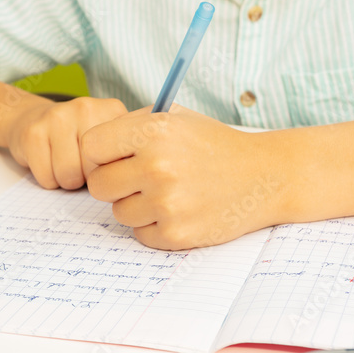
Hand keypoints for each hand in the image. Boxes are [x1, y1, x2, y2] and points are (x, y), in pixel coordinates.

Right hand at [2, 97, 127, 189]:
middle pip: (94, 171)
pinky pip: (47, 178)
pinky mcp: (33, 133)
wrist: (32, 117)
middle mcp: (86, 108)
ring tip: (65, 165)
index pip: (120, 162)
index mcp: (112, 110)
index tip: (104, 167)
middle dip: (87, 179)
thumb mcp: (108, 139)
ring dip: (67, 181)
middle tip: (80, 166)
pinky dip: (48, 180)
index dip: (111, 174)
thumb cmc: (77, 138)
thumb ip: (123, 155)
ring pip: (69, 176)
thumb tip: (124, 185)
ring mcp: (57, 117)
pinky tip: (48, 162)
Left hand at [81, 106, 289, 249]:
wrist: (265, 176)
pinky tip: (179, 210)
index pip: (91, 147)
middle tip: (139, 179)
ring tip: (166, 193)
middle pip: (98, 186)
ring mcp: (166, 203)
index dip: (99, 154)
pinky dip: (154, 226)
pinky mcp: (176, 233)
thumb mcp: (175, 118)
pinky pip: (140, 234)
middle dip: (114, 183)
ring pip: (118, 213)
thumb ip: (131, 127)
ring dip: (135, 206)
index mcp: (153, 131)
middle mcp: (157, 166)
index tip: (113, 158)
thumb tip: (88, 147)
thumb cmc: (214, 145)